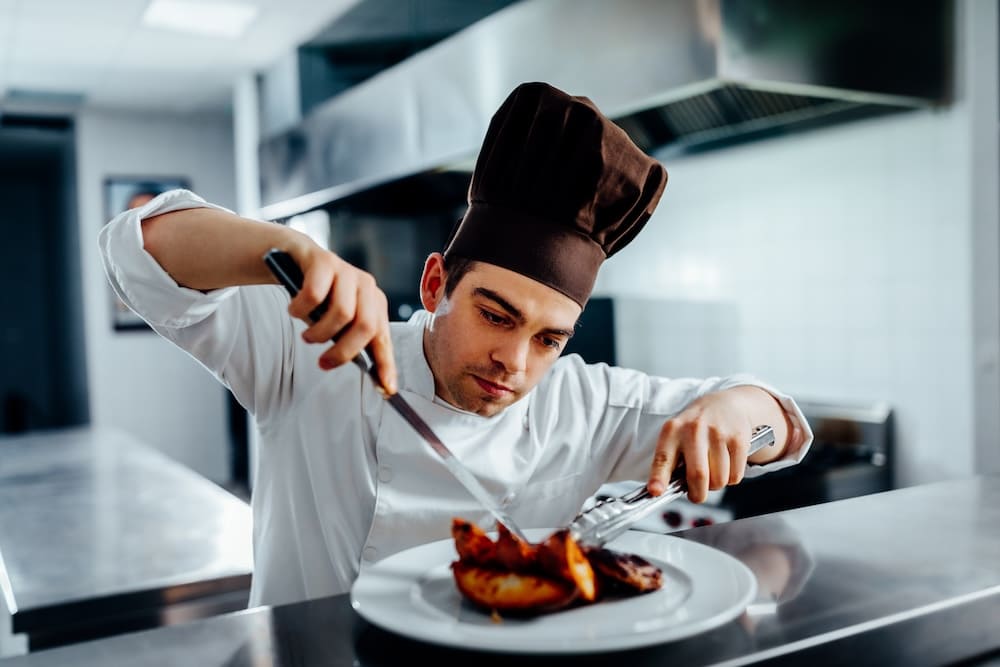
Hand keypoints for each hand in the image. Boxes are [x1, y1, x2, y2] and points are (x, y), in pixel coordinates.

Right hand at [285, 243, 397, 393]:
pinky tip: (294, 310)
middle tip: (323, 363)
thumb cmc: (319, 296)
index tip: (387, 389)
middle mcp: (366, 287)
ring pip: (342, 313)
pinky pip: (314, 294)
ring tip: (307, 336)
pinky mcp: (324, 261)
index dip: (386, 364)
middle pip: (366, 327)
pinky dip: (300, 309)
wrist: (294, 256)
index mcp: (375, 303)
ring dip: (319, 332)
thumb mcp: (336, 320)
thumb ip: (352, 342)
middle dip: (343, 352)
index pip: (384, 339)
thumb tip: (375, 379)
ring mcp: (347, 272)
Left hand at [647, 388, 761, 502]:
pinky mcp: (738, 439)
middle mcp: (694, 429)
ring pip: (719, 479)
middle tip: (697, 494)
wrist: (727, 404)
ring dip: (716, 485)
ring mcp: (718, 433)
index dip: (659, 477)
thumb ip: (671, 460)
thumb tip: (665, 490)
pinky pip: (735, 475)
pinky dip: (731, 478)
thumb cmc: (696, 426)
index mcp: (672, 430)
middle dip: (698, 494)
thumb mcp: (677, 434)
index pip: (663, 457)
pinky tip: (726, 465)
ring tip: (712, 471)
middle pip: (698, 476)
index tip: (656, 491)